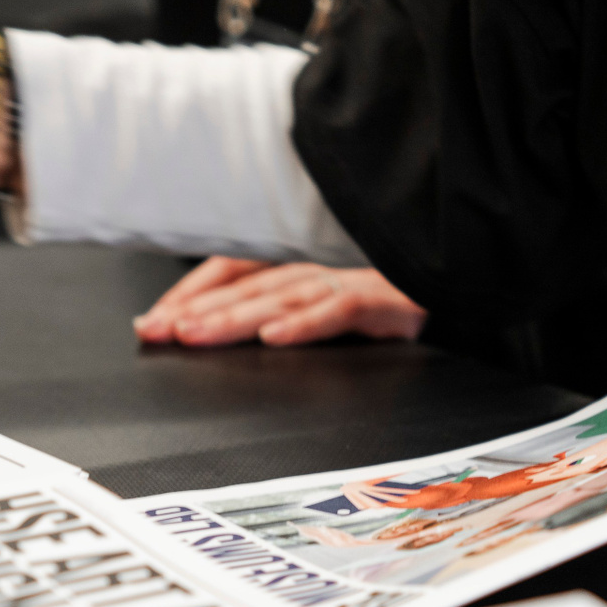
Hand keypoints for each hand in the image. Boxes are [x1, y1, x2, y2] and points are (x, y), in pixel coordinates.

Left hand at [133, 256, 427, 346]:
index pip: (232, 273)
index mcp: (299, 269)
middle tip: (158, 331)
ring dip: (236, 317)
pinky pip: (338, 309)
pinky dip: (305, 323)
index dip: (189, 294)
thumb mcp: (323, 314)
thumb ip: (271, 317)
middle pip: (248, 286)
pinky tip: (275, 337)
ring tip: (198, 335)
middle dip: (198, 309)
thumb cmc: (388, 309)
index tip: (151, 323)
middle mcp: (318, 270)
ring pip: (283, 297)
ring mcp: (350, 282)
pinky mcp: (384, 302)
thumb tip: (196, 331)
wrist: (454, 294)